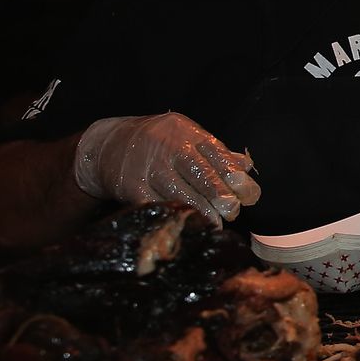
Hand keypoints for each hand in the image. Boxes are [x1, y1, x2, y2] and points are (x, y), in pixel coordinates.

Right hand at [72, 112, 260, 224]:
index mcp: (188, 133)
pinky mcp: (131, 187)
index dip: (235, 176)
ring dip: (200, 211)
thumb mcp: (188, 137)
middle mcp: (168, 148)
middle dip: (219, 195)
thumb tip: (246, 168)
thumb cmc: (159, 143)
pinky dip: (172, 216)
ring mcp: (149, 168)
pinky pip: (155, 204)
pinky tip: (185, 226)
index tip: (250, 196)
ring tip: (215, 225)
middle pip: (199, 173)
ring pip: (179, 192)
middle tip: (233, 212)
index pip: (217, 155)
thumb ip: (217, 153)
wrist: (109, 145)